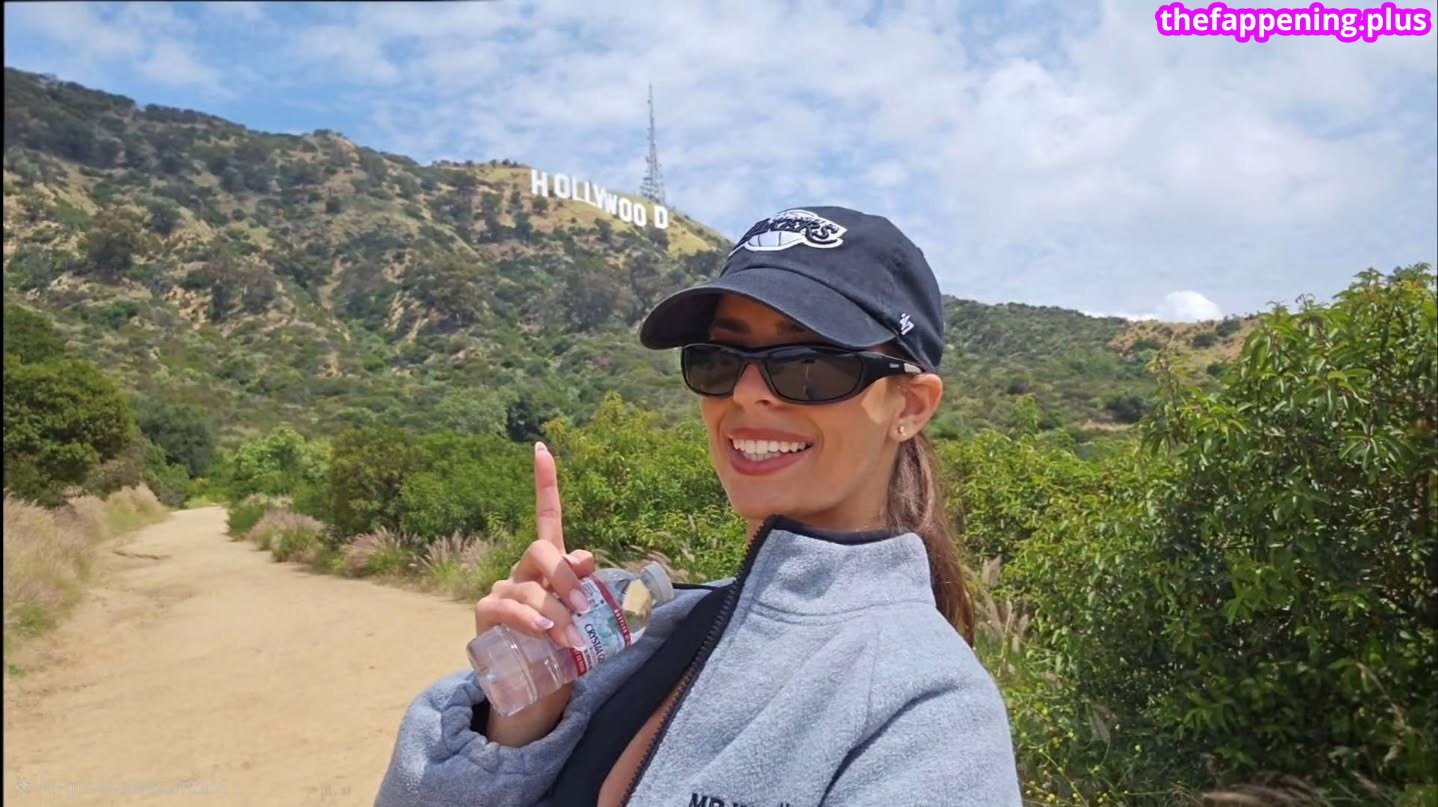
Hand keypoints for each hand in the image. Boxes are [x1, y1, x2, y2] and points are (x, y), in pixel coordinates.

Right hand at [474, 441, 596, 651]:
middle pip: (541, 550)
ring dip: (554, 612)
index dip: (544, 483)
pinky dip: (528, 619)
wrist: (538, 690)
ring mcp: (502, 590)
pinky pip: (506, 608)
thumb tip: (586, 558)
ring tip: (572, 638)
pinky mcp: (487, 614)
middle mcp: (523, 571)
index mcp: (548, 565)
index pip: (546, 516)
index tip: (541, 449)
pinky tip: (544, 632)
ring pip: (529, 588)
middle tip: (585, 606)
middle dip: (566, 576)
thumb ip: (585, 587)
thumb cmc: (563, 646)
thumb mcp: (582, 617)